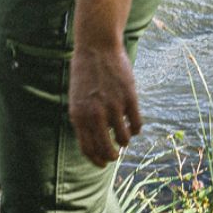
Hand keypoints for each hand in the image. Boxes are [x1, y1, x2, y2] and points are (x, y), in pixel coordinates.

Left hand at [68, 44, 142, 166]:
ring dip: (125, 141)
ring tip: (123, 135)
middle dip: (111, 157)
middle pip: (106, 150)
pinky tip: (132, 125)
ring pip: (124, 139)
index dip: (96, 160)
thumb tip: (94, 143)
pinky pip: (136, 125)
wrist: (96, 48)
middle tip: (115, 157)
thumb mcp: (76, 98)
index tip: (102, 164)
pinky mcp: (130, 99)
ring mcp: (113, 107)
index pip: (87, 148)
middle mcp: (94, 114)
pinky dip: (135, 129)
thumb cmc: (85, 74)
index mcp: (78, 115)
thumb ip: (83, 119)